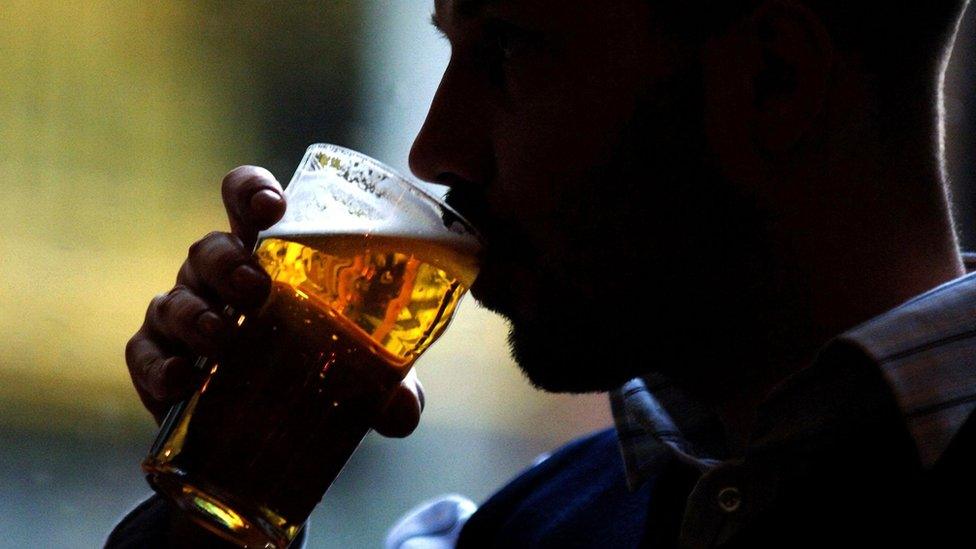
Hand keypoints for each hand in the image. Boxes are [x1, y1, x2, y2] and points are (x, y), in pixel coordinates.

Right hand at [124, 166, 423, 436]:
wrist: (267, 429)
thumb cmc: (316, 369)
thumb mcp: (362, 373)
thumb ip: (388, 383)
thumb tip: (404, 407)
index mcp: (267, 256)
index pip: (247, 201)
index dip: (251, 191)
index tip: (273, 207)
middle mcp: (219, 277)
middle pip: (209, 249)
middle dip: (228, 263)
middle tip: (255, 288)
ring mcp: (183, 315)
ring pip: (175, 299)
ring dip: (196, 315)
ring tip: (223, 338)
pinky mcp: (157, 360)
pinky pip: (144, 353)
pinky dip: (159, 365)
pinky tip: (182, 380)